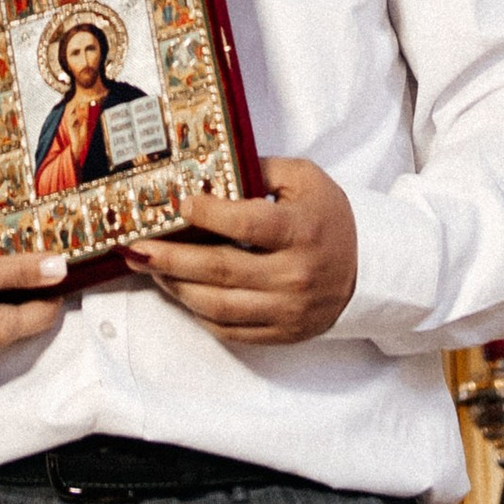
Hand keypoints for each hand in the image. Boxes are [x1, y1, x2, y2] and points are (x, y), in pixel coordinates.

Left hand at [126, 157, 357, 346]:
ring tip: (150, 267)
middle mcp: (294, 275)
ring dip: (177, 287)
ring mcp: (288, 310)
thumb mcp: (304, 179)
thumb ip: (260, 169)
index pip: (249, 225)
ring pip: (219, 306)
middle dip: (171, 258)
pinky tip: (181, 291)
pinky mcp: (281, 333)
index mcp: (301, 232)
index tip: (179, 204)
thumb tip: (208, 169)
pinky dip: (200, 313)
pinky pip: (230, 330)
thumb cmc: (328, 218)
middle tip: (136, 247)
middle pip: (221, 270)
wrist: (366, 270)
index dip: (210, 215)